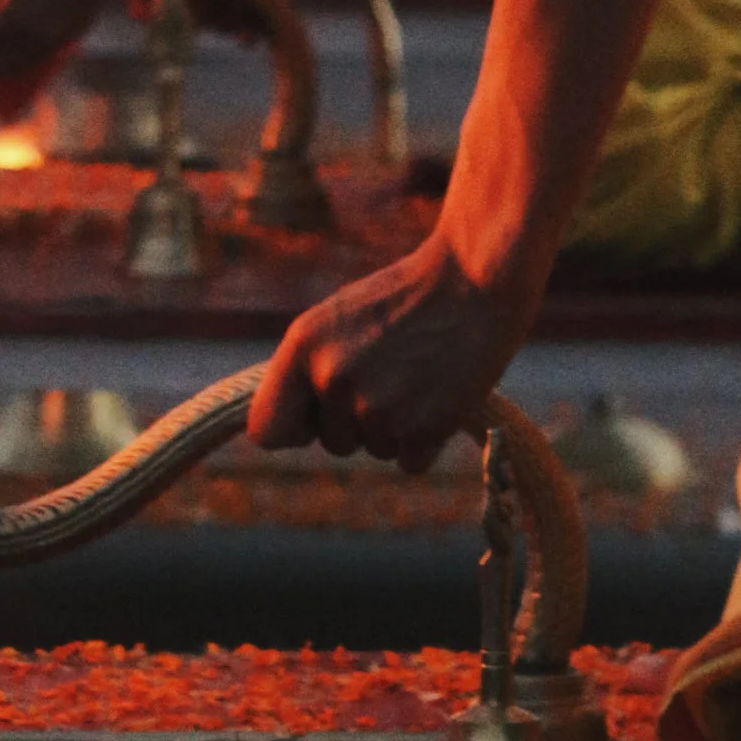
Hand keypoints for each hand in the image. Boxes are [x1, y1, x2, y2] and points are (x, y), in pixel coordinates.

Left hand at [249, 240, 525, 472]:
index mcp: (303, 346)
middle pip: (332, 441)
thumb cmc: (406, 298)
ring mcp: (377, 408)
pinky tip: (440, 396)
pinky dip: (426, 441)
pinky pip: (410, 462)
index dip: (292, 429)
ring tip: (419, 374)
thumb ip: (308, 368)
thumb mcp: (337, 319)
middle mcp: (332, 379)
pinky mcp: (422, 429)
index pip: (265, 429)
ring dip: (397, 427)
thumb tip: (284, 431)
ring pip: (374, 449)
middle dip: (358, 420)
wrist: (475, 279)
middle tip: (394, 371)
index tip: (311, 423)